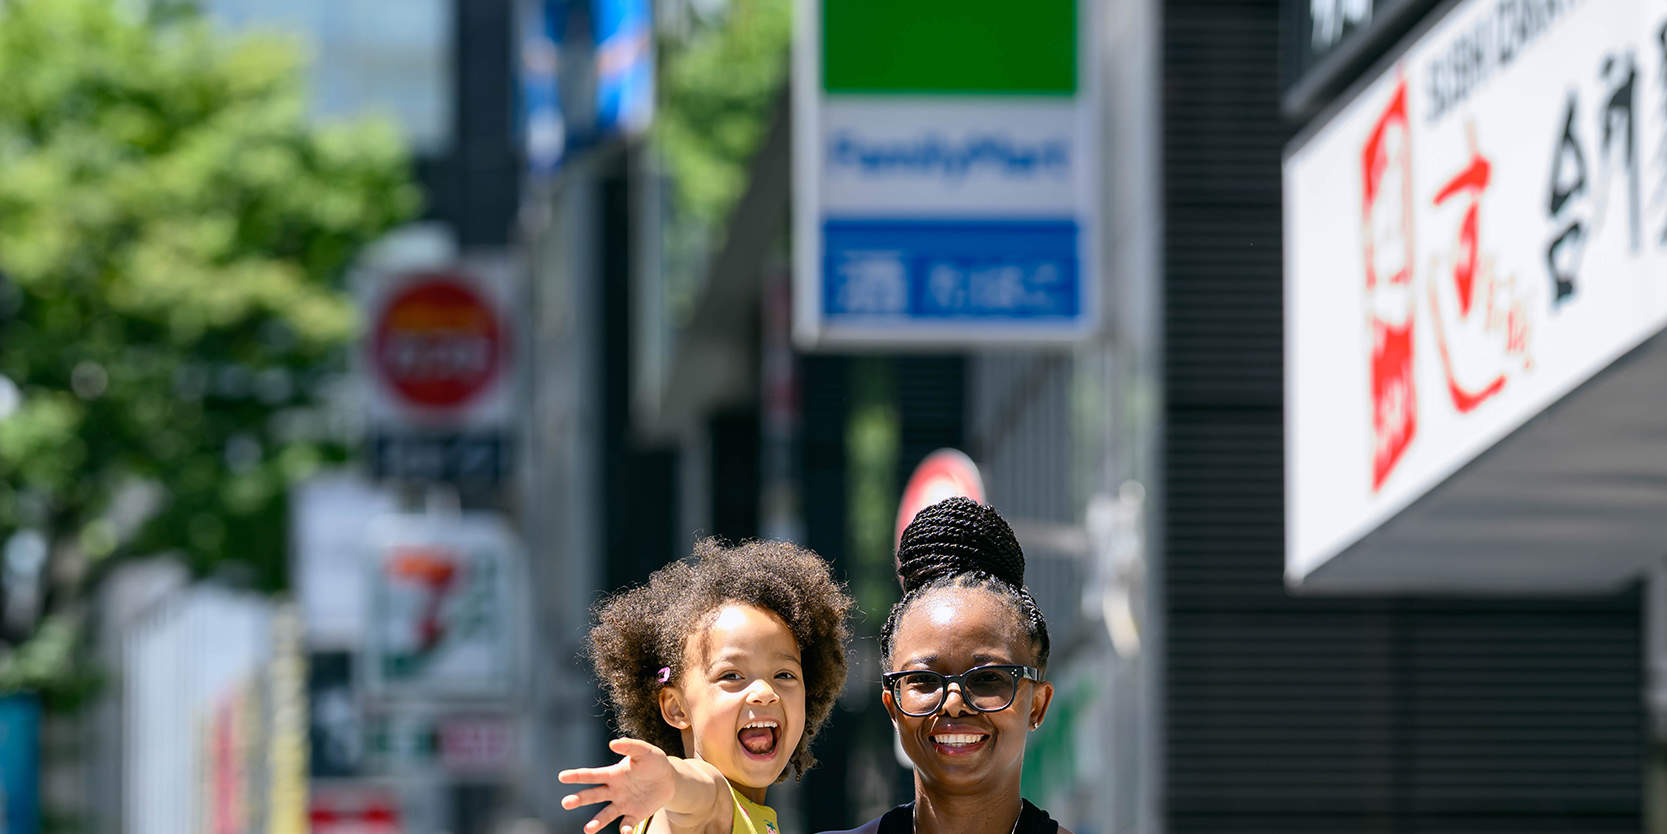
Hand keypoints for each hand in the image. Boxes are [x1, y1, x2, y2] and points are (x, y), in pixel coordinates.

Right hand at [558, 738, 677, 833]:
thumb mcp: (644, 751)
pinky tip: (625, 831)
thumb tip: (613, 743)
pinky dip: (625, 828)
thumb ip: (630, 746)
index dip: (577, 776)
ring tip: (588, 830)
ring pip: (606, 814)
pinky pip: (628, 823)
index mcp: (613, 774)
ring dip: (597, 822)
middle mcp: (614, 791)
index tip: (562, 777)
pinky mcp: (635, 815)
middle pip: (593, 796)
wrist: (668, 779)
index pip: (592, 775)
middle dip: (579, 799)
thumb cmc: (652, 762)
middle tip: (566, 803)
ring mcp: (623, 804)